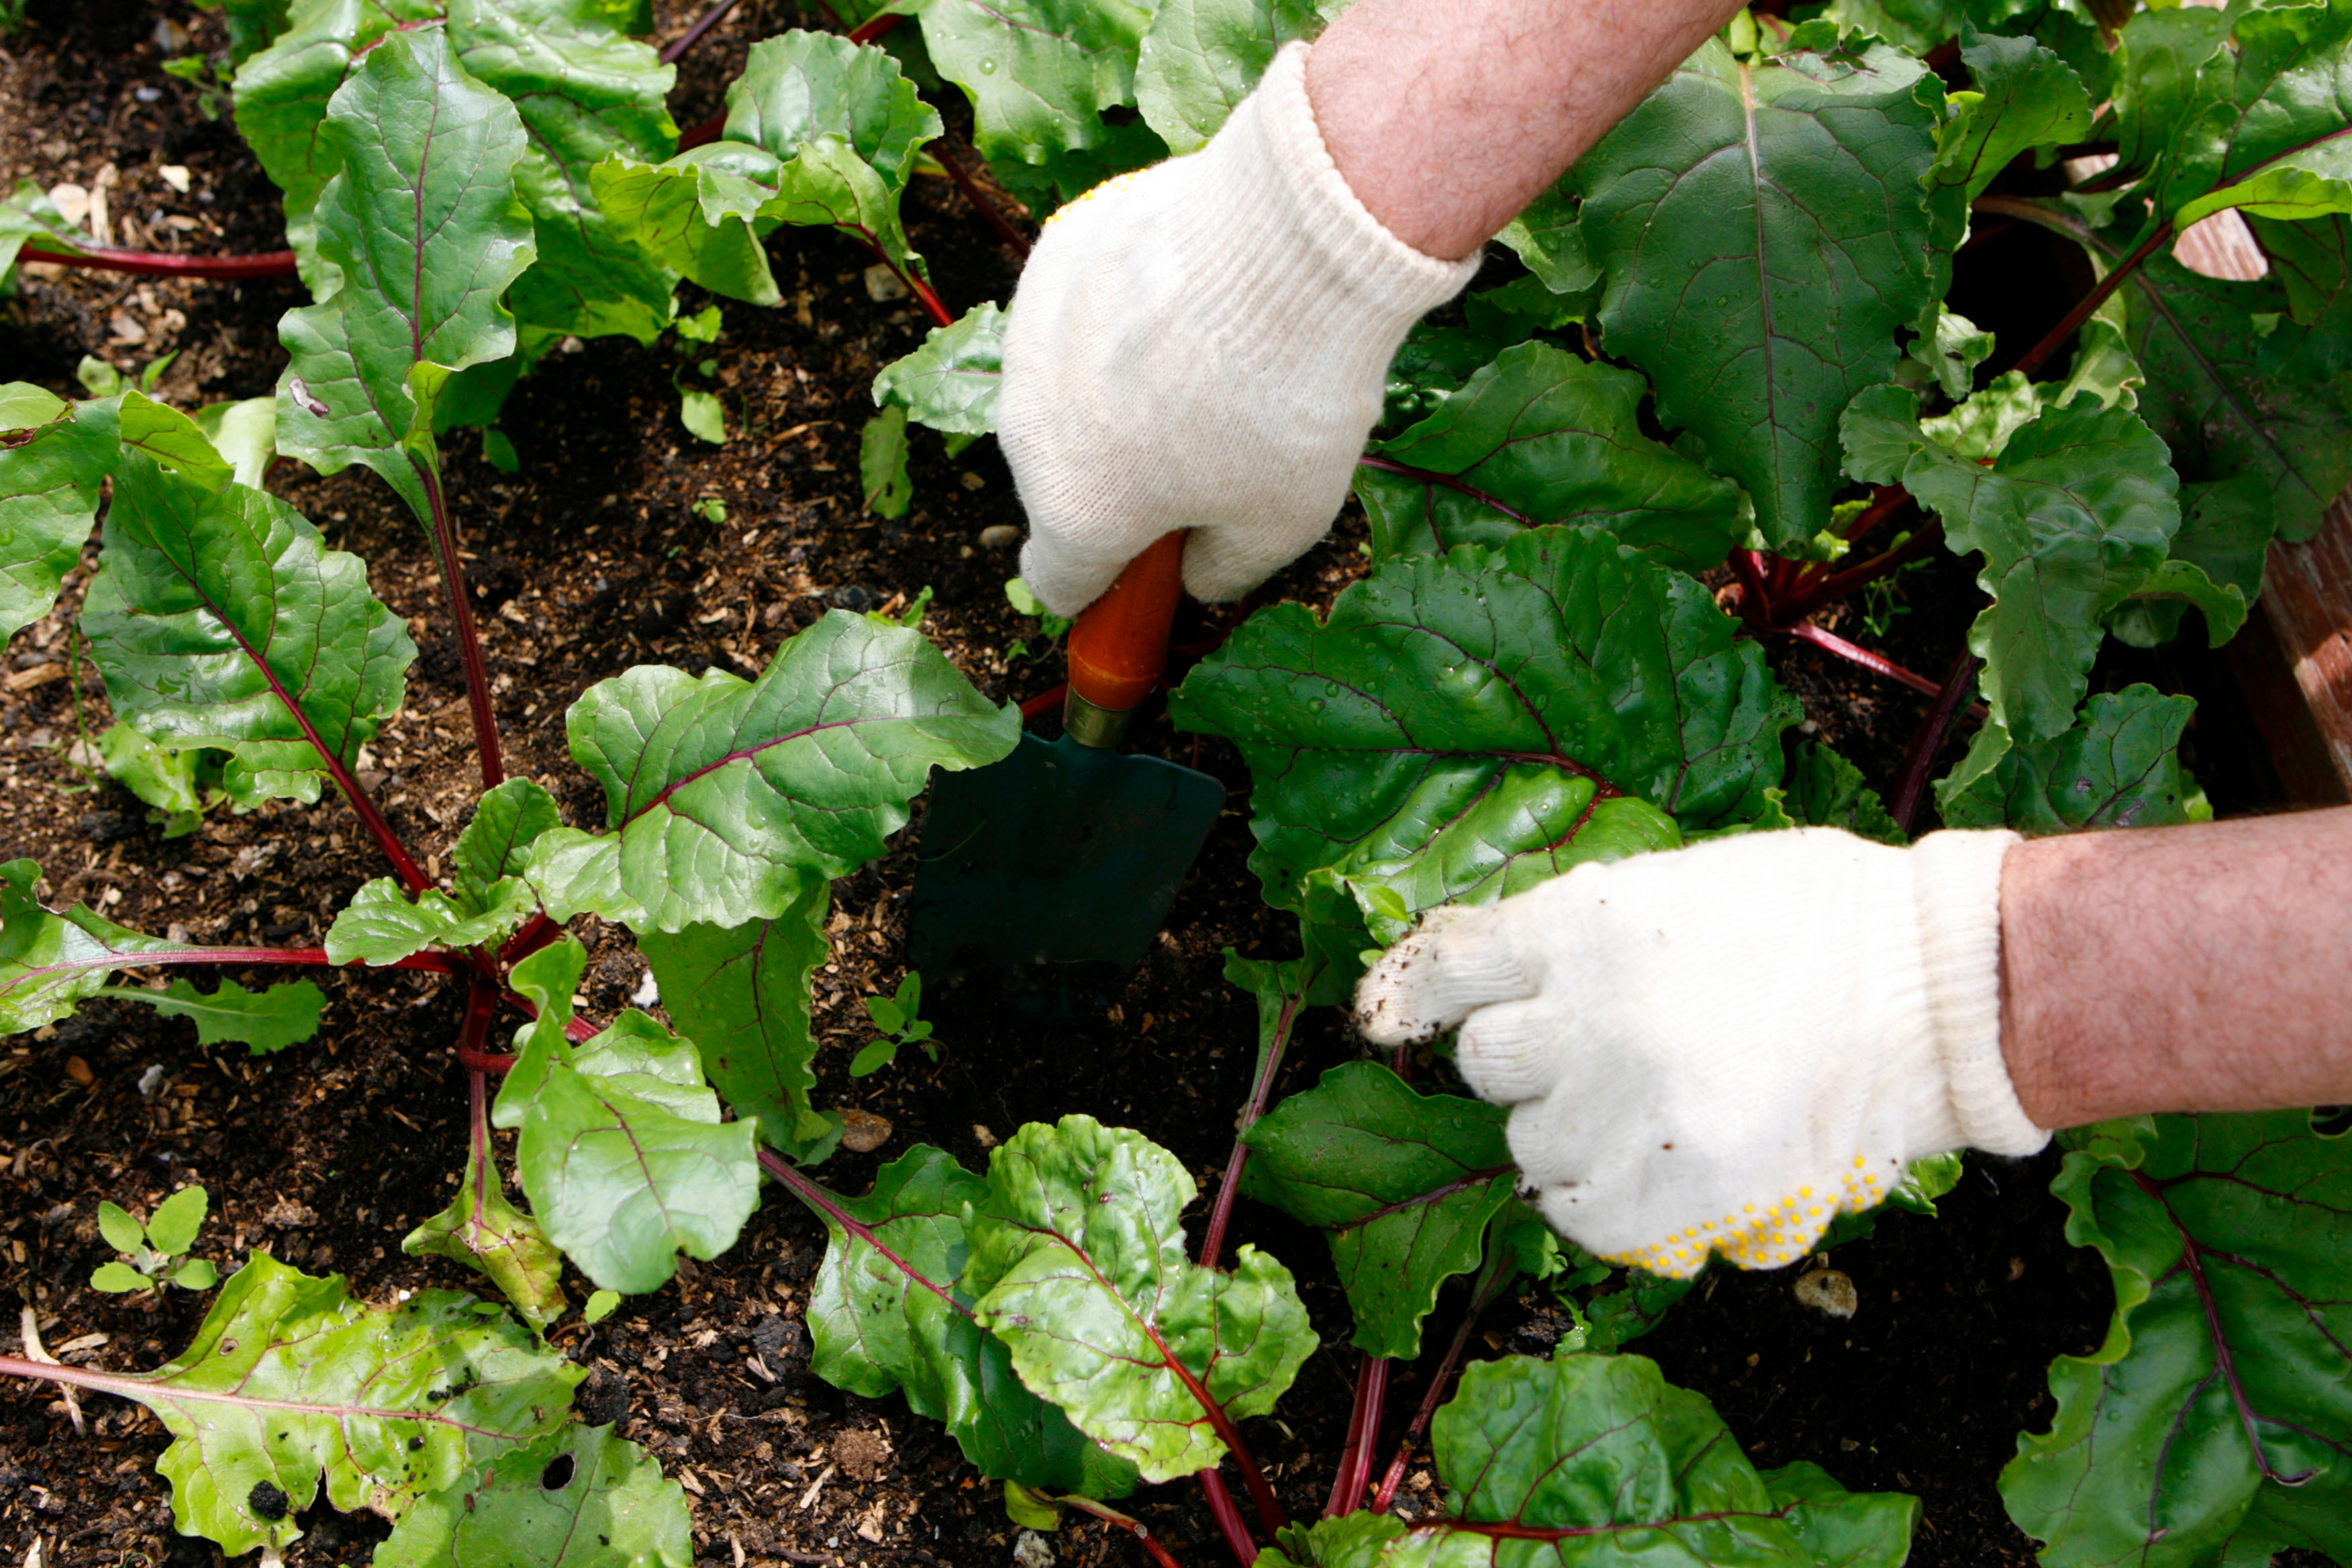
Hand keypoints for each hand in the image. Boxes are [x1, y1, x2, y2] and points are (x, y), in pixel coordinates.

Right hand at [997, 43, 1477, 617]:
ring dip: (1114, 392)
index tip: (1152, 560)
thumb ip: (1225, 570)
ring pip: (1064, 391)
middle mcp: (1028, 432)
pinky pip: (1081, 309)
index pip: (1058, 583)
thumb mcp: (1283, 523)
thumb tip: (1196, 575)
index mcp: (1076, 512)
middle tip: (1206, 448)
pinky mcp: (1055, 256)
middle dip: (1118, 479)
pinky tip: (1189, 293)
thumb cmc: (1285, 399)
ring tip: (1205, 361)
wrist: (1288, 242)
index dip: (1106, 585)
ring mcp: (1033, 338)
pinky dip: (1123, 312)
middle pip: (1062, 481)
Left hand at [1354, 828, 2046, 1276]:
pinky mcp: (1677, 1185)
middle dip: (1530, 1067)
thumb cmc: (1823, 921)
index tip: (1390, 1020)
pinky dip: (1607, 1206)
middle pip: (1488, 1064)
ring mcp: (1629, 1106)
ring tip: (1657, 1112)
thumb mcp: (1679, 884)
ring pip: (1531, 1147)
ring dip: (1573, 1137)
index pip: (1451, 964)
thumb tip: (1506, 980)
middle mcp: (1588, 1014)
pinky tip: (1661, 1174)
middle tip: (1603, 1059)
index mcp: (1583, 921)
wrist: (1939, 988)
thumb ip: (1585, 934)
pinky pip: (1582, 1218)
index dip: (1412, 996)